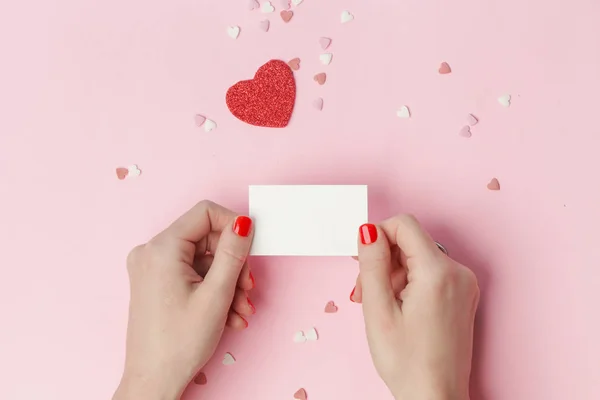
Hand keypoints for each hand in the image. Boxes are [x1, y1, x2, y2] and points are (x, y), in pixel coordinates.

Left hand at [113, 201, 255, 399]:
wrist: (153, 381)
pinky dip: (213, 290)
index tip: (250, 246)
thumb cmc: (179, 344)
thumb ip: (233, 253)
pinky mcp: (156, 282)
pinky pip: (192, 274)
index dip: (232, 226)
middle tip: (248, 290)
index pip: (204, 213)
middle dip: (233, 263)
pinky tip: (228, 314)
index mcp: (161, 249)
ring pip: (202, 260)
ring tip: (241, 310)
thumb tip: (243, 223)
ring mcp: (151, 269)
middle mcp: (151, 253)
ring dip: (227, 282)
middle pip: (206, 239)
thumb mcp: (216, 294)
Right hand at [352, 215, 478, 399]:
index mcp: (438, 272)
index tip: (364, 261)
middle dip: (383, 261)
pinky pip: (430, 272)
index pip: (404, 224)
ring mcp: (464, 284)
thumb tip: (369, 230)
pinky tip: (398, 307)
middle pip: (410, 242)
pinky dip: (409, 283)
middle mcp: (458, 272)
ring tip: (380, 305)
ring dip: (394, 274)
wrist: (436, 397)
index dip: (378, 236)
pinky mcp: (462, 294)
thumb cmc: (408, 363)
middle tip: (365, 292)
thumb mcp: (378, 310)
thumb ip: (372, 264)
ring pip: (418, 257)